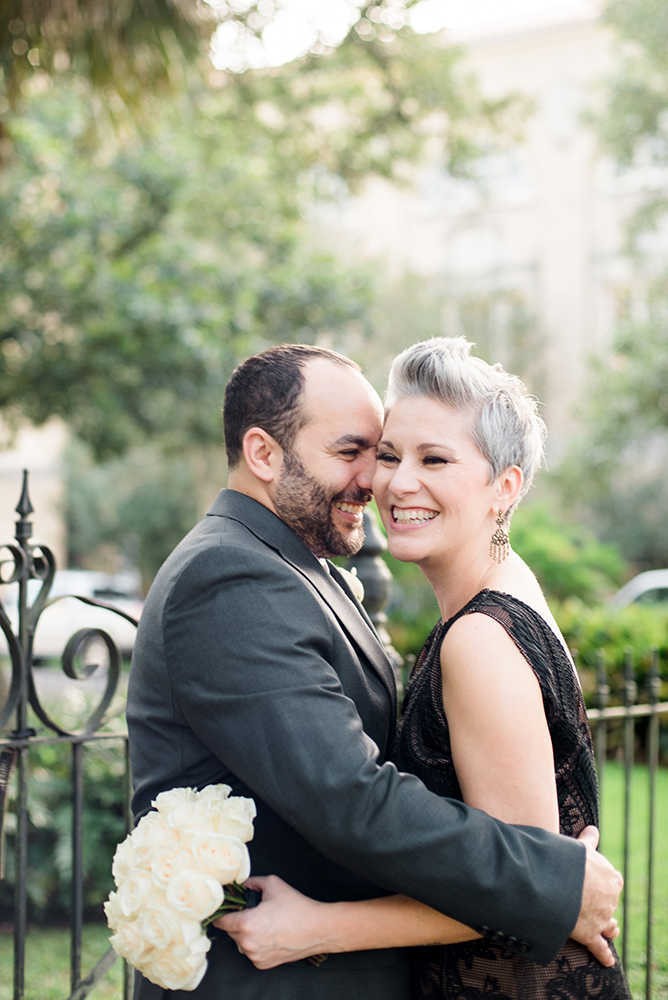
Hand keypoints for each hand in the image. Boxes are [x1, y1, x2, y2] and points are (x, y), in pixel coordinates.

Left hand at [214, 875, 328, 968]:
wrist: (316, 928)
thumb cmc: (296, 907)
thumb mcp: (273, 884)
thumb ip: (252, 882)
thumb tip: (242, 884)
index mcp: (246, 924)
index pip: (221, 921)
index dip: (221, 912)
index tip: (224, 907)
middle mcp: (247, 943)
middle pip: (231, 931)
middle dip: (237, 920)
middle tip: (252, 911)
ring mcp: (255, 956)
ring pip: (241, 942)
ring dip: (246, 933)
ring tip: (264, 923)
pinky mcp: (263, 963)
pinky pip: (251, 952)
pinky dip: (256, 944)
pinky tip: (269, 934)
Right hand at [570, 826, 622, 966]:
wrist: (557, 881)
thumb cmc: (567, 859)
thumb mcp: (579, 847)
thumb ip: (588, 840)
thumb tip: (593, 828)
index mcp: (610, 876)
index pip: (611, 879)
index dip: (603, 880)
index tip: (593, 879)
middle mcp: (610, 898)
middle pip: (609, 902)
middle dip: (602, 902)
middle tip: (590, 901)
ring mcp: (601, 917)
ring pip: (609, 924)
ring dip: (609, 926)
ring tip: (610, 929)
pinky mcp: (590, 934)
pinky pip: (599, 947)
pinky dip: (604, 955)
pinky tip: (609, 961)